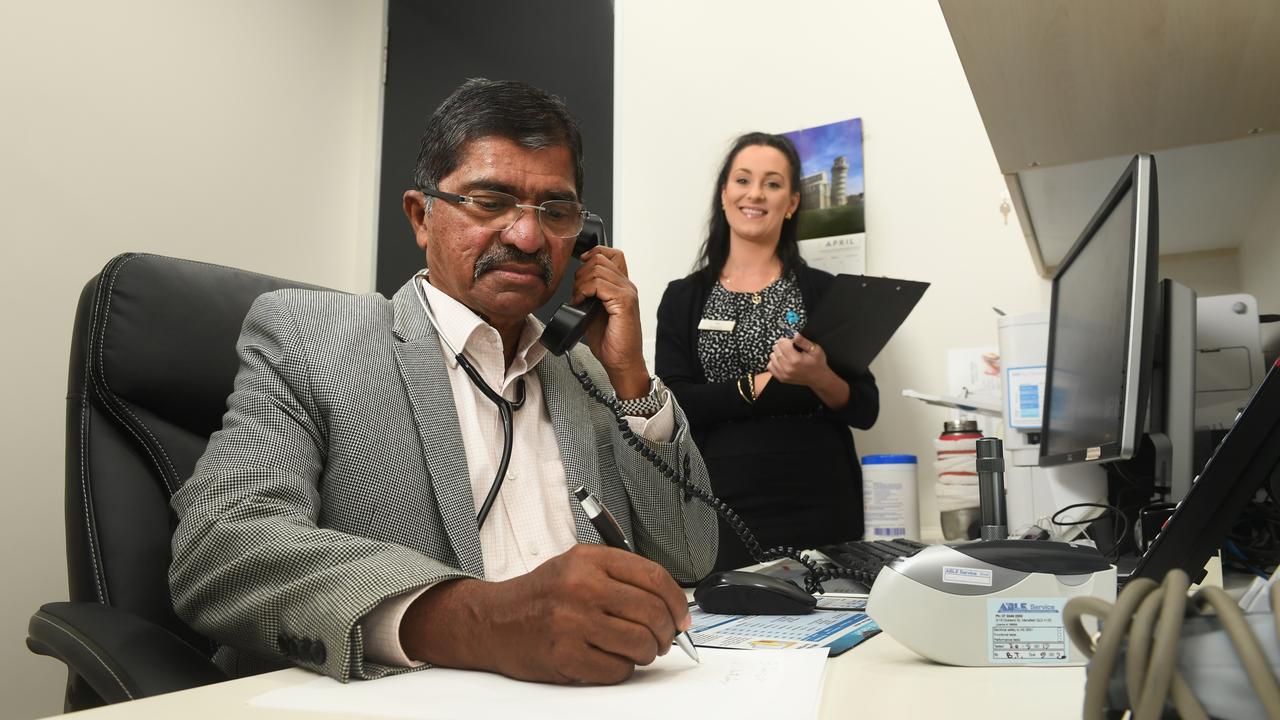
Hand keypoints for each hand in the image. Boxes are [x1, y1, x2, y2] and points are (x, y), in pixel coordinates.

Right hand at [400, 544, 691, 684]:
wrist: (493, 620)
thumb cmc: (541, 596)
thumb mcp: (577, 566)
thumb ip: (621, 578)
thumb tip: (671, 605)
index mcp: (589, 560)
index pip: (654, 577)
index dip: (678, 601)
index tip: (682, 616)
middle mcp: (582, 587)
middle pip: (652, 612)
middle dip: (666, 632)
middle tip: (663, 638)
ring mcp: (573, 622)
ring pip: (641, 644)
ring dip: (647, 653)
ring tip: (637, 650)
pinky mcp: (565, 655)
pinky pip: (618, 669)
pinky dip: (623, 669)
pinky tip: (611, 659)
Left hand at [572, 246, 648, 398]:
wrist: (621, 361)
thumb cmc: (611, 342)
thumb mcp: (595, 311)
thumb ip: (591, 294)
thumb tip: (576, 284)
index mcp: (622, 286)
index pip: (612, 254)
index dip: (594, 254)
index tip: (581, 268)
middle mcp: (627, 286)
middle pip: (600, 258)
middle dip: (582, 272)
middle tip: (578, 292)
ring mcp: (627, 293)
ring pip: (598, 269)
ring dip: (581, 283)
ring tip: (579, 299)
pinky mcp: (624, 302)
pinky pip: (599, 284)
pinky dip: (585, 291)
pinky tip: (581, 303)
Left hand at [766, 333, 832, 387]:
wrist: (818, 378)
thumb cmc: (818, 363)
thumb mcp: (815, 349)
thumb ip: (803, 341)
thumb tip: (795, 335)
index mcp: (796, 360)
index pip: (782, 343)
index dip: (786, 339)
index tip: (790, 341)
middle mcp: (788, 368)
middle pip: (776, 349)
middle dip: (781, 345)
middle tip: (789, 347)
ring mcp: (783, 374)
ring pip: (772, 357)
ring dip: (777, 353)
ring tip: (786, 354)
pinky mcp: (781, 378)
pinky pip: (770, 366)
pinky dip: (774, 361)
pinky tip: (782, 360)